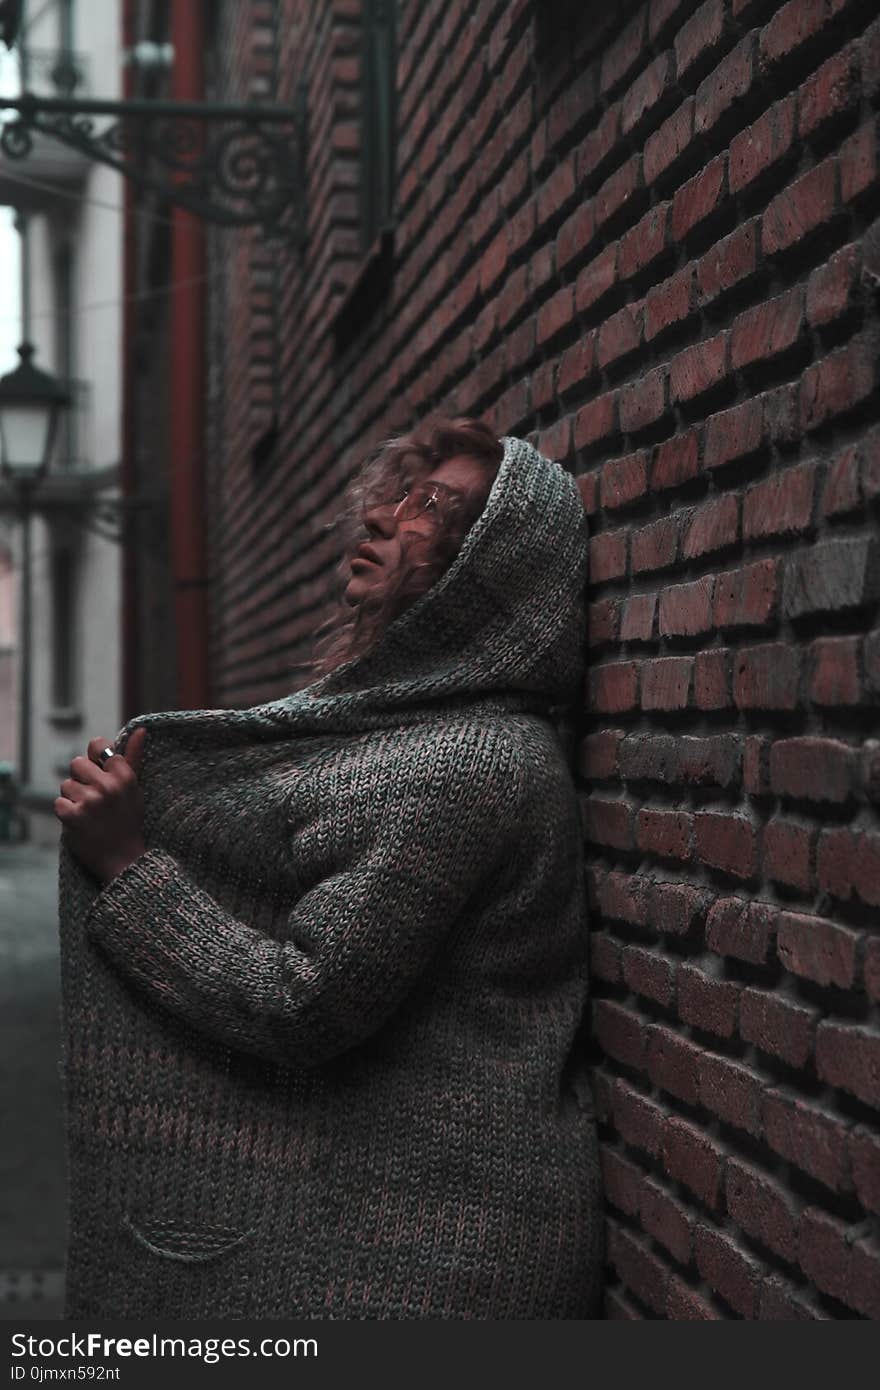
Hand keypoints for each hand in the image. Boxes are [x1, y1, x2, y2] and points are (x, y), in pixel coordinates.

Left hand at [54, 727, 148, 883]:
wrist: (123, 859)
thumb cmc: (128, 820)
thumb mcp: (135, 787)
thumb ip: (133, 757)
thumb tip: (141, 729)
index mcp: (124, 775)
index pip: (98, 746)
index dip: (95, 760)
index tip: (100, 775)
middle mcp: (108, 785)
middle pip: (76, 763)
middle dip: (81, 779)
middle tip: (94, 799)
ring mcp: (90, 800)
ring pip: (66, 785)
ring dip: (73, 798)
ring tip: (89, 814)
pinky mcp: (72, 815)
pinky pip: (59, 803)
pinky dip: (66, 813)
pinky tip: (81, 823)